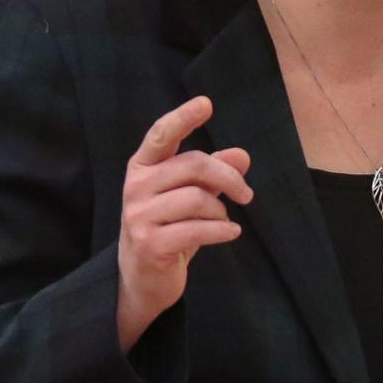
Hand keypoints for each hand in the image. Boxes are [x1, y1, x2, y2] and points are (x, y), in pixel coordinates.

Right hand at [116, 95, 251, 347]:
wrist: (142, 278)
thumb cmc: (168, 229)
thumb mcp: (190, 197)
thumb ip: (212, 174)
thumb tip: (242, 155)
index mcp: (142, 167)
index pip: (162, 135)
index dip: (183, 118)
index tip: (206, 104)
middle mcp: (135, 186)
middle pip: (193, 165)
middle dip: (228, 178)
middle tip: (247, 195)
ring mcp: (139, 216)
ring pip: (198, 199)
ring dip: (221, 212)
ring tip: (224, 222)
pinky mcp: (150, 244)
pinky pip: (198, 229)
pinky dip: (222, 231)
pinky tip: (231, 234)